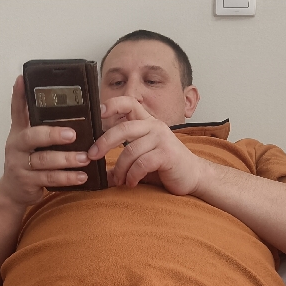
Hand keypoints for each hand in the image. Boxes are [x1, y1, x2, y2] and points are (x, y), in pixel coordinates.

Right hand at [0, 76, 89, 206]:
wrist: (13, 191)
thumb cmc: (28, 162)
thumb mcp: (31, 143)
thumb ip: (44, 127)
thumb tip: (75, 112)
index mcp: (19, 132)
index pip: (17, 110)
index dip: (18, 95)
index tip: (22, 79)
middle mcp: (16, 146)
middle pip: (31, 137)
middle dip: (52, 135)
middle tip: (72, 134)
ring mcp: (19, 164)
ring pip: (44, 161)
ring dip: (66, 159)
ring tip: (84, 158)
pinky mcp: (26, 181)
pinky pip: (49, 179)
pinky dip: (67, 178)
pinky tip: (81, 176)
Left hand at [87, 96, 204, 195]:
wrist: (193, 176)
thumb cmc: (165, 166)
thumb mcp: (141, 157)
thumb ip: (123, 158)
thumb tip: (99, 169)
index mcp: (147, 122)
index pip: (129, 103)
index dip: (112, 104)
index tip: (98, 113)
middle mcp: (155, 126)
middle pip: (123, 128)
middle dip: (103, 143)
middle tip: (92, 156)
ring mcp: (162, 139)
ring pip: (130, 151)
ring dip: (120, 169)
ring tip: (119, 180)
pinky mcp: (167, 154)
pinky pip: (141, 164)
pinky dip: (132, 176)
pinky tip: (132, 183)